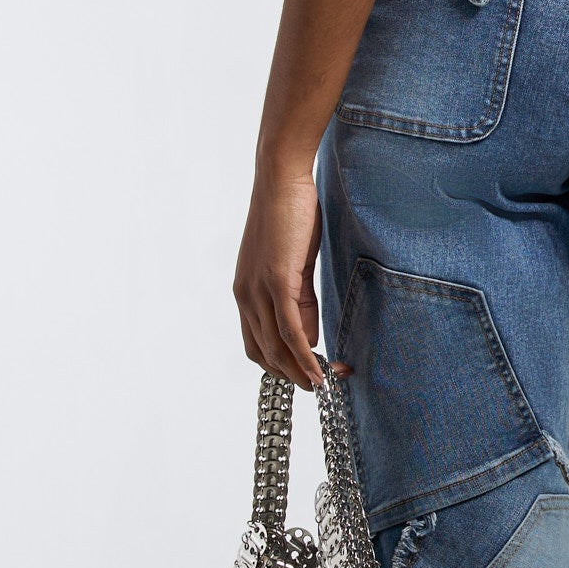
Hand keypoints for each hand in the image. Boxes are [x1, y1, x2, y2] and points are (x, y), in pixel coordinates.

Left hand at [233, 158, 332, 386]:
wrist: (281, 180)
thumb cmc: (291, 214)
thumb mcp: (293, 264)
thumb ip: (299, 298)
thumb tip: (309, 332)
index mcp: (245, 292)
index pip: (256, 344)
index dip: (280, 366)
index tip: (305, 376)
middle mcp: (245, 296)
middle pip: (264, 353)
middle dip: (292, 375)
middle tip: (320, 387)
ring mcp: (258, 290)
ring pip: (276, 347)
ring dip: (300, 371)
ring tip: (324, 385)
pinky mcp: (276, 282)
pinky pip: (289, 330)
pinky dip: (304, 355)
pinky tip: (319, 369)